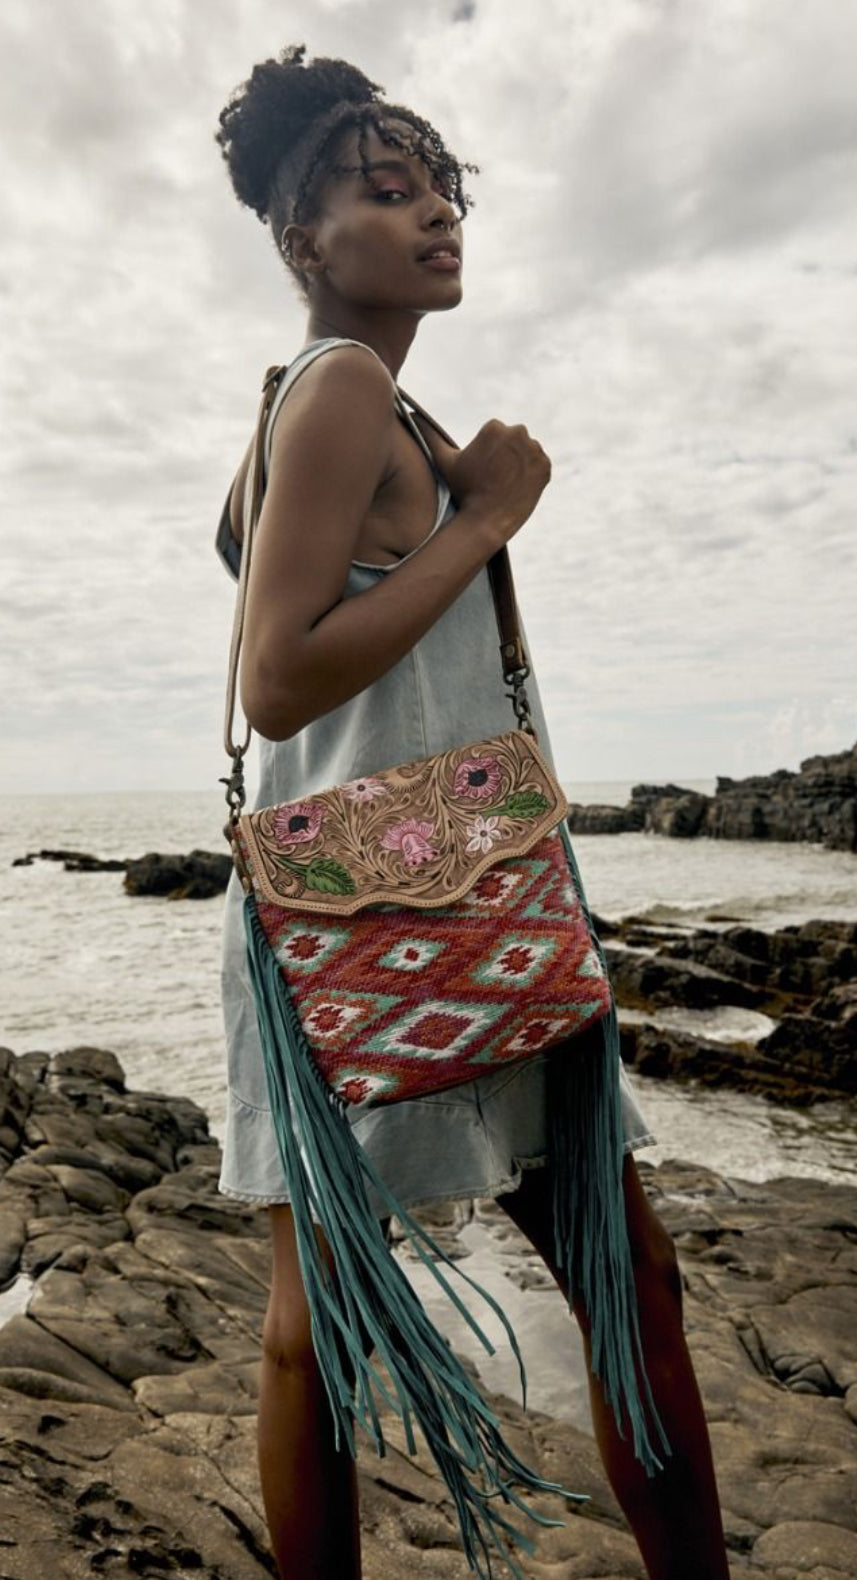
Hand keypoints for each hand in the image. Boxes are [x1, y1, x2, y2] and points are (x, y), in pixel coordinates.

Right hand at [412, 413, 550, 544]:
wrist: (487, 520)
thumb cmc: (464, 490)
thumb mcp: (443, 460)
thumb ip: (429, 434)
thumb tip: (409, 412)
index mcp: (494, 427)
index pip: (494, 436)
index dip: (487, 455)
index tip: (482, 471)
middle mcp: (517, 432)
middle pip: (512, 443)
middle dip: (505, 457)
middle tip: (494, 479)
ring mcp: (534, 450)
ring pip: (526, 453)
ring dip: (519, 465)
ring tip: (505, 484)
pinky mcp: (546, 466)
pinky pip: (539, 466)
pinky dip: (531, 475)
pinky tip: (517, 487)